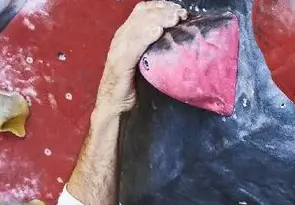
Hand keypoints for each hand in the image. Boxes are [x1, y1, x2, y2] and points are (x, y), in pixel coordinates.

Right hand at [96, 1, 186, 115]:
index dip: (160, 6)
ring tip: (174, 19)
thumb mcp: (142, 58)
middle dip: (163, 11)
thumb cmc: (130, 83)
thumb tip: (175, 36)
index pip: (142, 10)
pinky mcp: (120, 63)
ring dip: (159, 20)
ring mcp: (118, 49)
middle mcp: (120, 37)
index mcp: (126, 33)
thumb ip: (152, 45)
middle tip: (181, 14)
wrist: (113, 104)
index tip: (178, 9)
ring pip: (139, 26)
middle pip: (142, 15)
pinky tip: (158, 32)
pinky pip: (134, 45)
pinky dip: (146, 36)